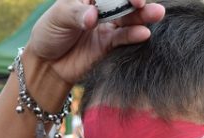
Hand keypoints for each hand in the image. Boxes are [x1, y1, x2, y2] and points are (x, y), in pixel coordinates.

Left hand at [26, 0, 165, 83]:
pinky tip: (143, 33)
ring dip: (143, 16)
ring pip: (129, 17)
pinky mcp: (109, 43)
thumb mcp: (57, 18)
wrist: (47, 64)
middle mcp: (100, 7)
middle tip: (143, 4)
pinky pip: (124, 37)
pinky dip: (134, 34)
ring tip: (157, 14)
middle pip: (122, 1)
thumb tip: (93, 16)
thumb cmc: (48, 34)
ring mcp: (106, 25)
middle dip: (136, 1)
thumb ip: (76, 14)